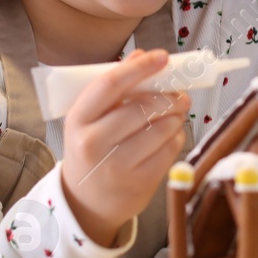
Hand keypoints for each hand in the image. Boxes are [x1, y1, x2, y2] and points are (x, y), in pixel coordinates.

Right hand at [59, 49, 189, 246]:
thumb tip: (141, 55)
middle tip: (180, 91)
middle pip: (142, 107)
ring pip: (160, 129)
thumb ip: (114, 88)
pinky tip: (171, 133)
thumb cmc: (90, 149)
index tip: (162, 57)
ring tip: (177, 111)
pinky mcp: (139, 183)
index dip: (139, 68)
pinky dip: (176, 136)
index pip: (110, 85)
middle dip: (168, 95)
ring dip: (176, 115)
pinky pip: (169, 150)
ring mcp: (116, 166)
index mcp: (78, 120)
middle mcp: (93, 143)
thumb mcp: (89, 119)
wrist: (85, 202)